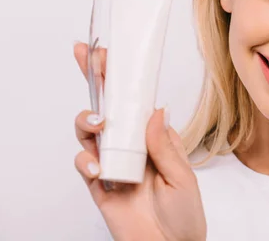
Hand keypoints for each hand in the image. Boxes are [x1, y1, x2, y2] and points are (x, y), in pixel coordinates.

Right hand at [73, 42, 206, 240]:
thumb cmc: (184, 215)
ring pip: (89, 131)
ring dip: (88, 120)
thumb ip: (164, 146)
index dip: (122, 79)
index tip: (110, 53)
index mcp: (152, 138)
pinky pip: (84, 164)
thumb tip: (157, 111)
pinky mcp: (98, 185)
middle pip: (106, 107)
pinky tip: (97, 165)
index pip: (134, 102)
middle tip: (88, 58)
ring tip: (98, 123)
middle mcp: (129, 146)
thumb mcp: (182, 177)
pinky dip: (85, 160)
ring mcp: (112, 163)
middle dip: (95, 80)